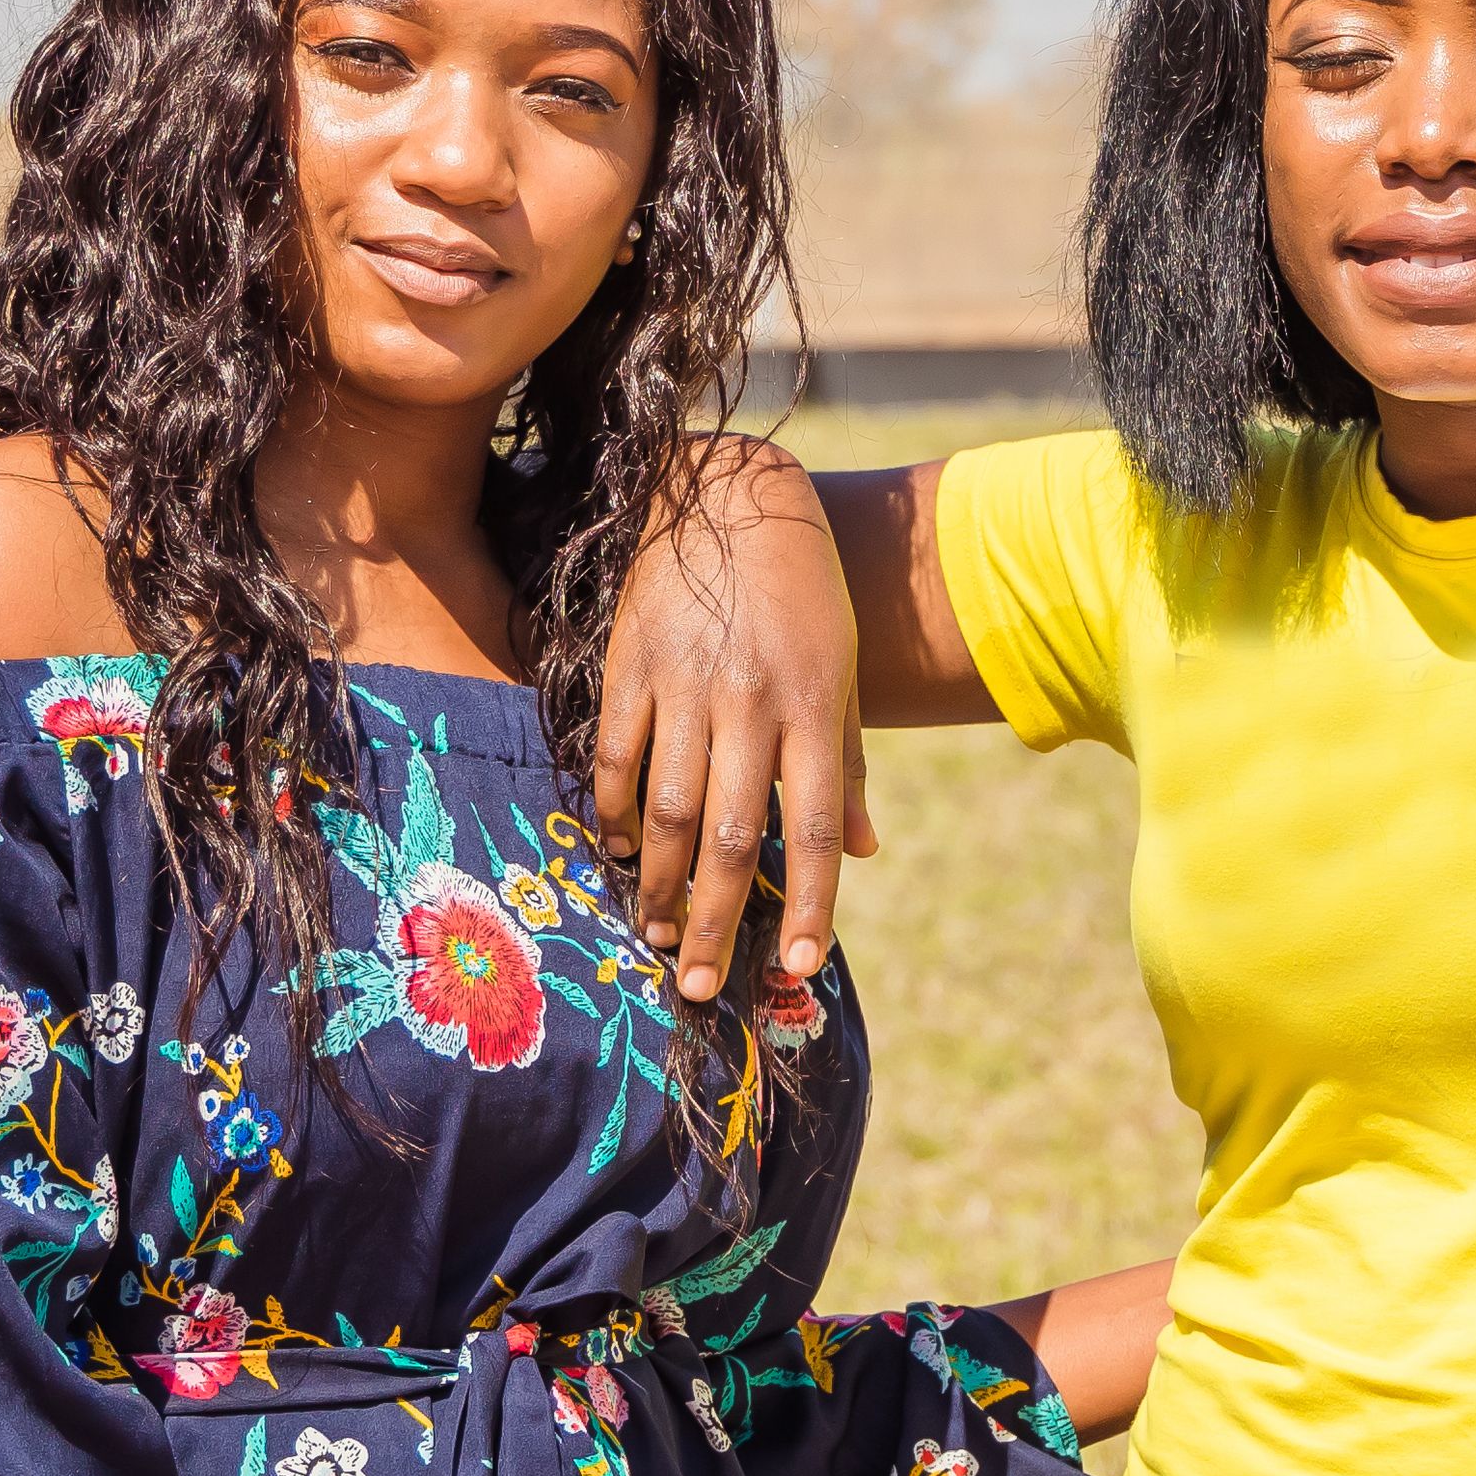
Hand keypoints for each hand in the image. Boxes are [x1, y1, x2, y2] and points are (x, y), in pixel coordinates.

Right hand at [593, 442, 870, 1009]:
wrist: (731, 491)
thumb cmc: (801, 589)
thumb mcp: (841, 668)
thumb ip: (844, 761)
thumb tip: (861, 850)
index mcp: (811, 707)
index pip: (810, 827)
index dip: (806, 903)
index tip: (797, 966)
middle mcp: (750, 702)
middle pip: (727, 836)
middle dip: (714, 920)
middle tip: (700, 984)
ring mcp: (684, 683)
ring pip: (665, 808)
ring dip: (658, 882)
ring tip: (655, 933)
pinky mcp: (629, 663)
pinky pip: (616, 756)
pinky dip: (614, 813)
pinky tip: (618, 852)